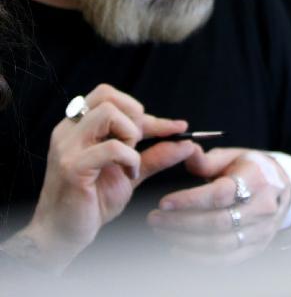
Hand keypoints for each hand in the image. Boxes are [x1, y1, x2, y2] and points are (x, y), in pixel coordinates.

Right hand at [20, 84, 197, 272]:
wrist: (64, 234)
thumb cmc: (93, 202)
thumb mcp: (131, 172)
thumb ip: (156, 155)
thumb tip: (188, 142)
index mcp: (78, 128)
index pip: (110, 97)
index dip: (144, 110)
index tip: (175, 128)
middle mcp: (68, 132)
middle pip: (106, 94)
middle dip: (135, 115)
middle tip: (140, 143)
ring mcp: (68, 148)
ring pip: (108, 113)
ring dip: (130, 133)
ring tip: (131, 159)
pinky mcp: (72, 167)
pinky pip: (112, 147)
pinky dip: (131, 158)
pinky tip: (130, 175)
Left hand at [148, 148, 290, 263]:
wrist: (282, 187)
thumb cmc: (250, 169)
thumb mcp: (232, 157)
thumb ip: (206, 160)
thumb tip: (183, 151)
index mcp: (256, 179)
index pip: (221, 194)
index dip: (190, 200)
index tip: (164, 203)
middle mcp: (263, 207)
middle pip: (218, 222)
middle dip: (181, 223)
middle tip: (154, 219)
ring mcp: (263, 229)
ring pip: (220, 243)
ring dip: (186, 241)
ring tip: (162, 231)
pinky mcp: (258, 246)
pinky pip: (227, 259)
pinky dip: (200, 257)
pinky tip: (178, 248)